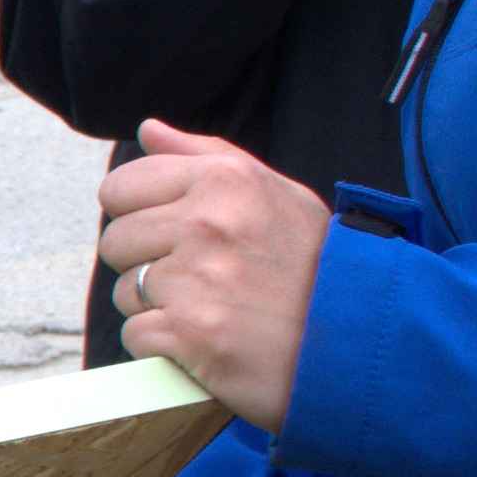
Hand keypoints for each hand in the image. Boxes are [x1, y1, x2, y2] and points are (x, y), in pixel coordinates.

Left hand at [100, 120, 327, 429]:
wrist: (360, 338)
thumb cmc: (314, 263)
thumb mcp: (276, 191)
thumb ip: (205, 154)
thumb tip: (147, 130)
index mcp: (223, 180)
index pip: (120, 188)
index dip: (138, 216)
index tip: (172, 237)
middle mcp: (206, 223)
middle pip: (116, 242)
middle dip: (146, 263)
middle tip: (200, 280)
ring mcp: (196, 280)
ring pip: (125, 291)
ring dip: (156, 308)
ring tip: (210, 310)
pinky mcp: (190, 335)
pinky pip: (136, 335)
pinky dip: (163, 347)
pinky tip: (206, 342)